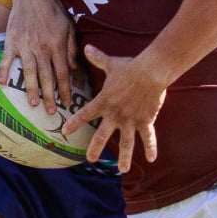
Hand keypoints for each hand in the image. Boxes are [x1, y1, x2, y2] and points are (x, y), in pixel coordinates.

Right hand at [1, 0, 77, 111]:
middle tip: (51, 112)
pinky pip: (6, 59)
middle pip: (47, 77)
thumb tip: (75, 68)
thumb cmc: (53, 9)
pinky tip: (2, 84)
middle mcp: (42, 49)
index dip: (66, 90)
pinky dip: (3, 71)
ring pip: (29, 72)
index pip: (63, 73)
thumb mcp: (69, 27)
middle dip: (50, 96)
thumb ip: (71, 48)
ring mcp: (25, 45)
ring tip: (32, 104)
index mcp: (57, 46)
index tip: (68, 103)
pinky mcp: (11, 41)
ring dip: (31, 89)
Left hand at [66, 45, 168, 172]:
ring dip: (124, 157)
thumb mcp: (111, 63)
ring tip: (122, 170)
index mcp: (104, 101)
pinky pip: (148, 137)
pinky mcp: (145, 120)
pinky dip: (151, 148)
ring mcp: (130, 119)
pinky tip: (152, 160)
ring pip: (126, 142)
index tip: (64, 133)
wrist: (151, 71)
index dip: (74, 124)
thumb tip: (86, 47)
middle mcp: (115, 114)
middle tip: (90, 160)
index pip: (85, 115)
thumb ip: (97, 58)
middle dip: (95, 148)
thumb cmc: (130, 67)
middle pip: (102, 135)